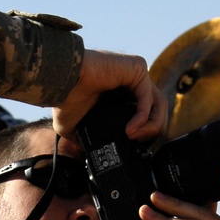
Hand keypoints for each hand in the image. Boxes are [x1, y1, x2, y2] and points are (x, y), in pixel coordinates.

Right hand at [53, 49, 167, 141]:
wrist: (60, 83)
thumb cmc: (64, 99)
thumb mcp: (74, 126)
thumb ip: (83, 138)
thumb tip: (86, 151)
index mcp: (122, 94)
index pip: (148, 115)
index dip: (146, 134)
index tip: (134, 147)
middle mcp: (133, 82)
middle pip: (158, 110)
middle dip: (152, 132)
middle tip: (137, 144)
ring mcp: (137, 73)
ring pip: (158, 104)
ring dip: (150, 127)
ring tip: (134, 138)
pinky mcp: (137, 68)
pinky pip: (148, 97)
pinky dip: (143, 117)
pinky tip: (131, 130)